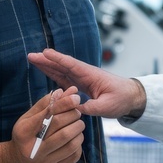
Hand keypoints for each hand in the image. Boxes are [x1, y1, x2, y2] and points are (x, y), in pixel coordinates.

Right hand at [6, 86, 84, 162]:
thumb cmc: (24, 137)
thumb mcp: (27, 119)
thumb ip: (45, 105)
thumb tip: (64, 91)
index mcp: (24, 132)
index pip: (49, 116)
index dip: (65, 104)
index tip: (75, 97)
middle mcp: (33, 149)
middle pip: (62, 129)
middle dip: (74, 117)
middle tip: (77, 112)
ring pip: (71, 144)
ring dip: (79, 130)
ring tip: (78, 125)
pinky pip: (73, 155)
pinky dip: (78, 144)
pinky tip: (75, 138)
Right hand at [27, 48, 145, 118]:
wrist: (130, 97)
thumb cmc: (121, 99)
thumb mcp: (107, 106)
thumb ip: (91, 107)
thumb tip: (75, 109)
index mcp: (90, 75)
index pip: (71, 65)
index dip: (58, 59)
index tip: (45, 53)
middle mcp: (84, 74)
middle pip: (62, 65)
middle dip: (47, 60)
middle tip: (31, 55)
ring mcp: (81, 79)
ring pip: (61, 70)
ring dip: (47, 65)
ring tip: (33, 59)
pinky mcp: (80, 85)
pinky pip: (64, 78)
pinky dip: (53, 73)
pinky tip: (44, 70)